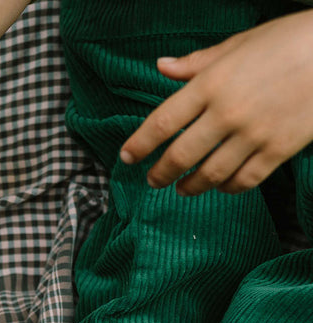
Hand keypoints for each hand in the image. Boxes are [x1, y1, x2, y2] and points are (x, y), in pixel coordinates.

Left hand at [119, 9, 312, 195]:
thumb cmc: (289, 40)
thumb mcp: (240, 44)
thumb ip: (198, 63)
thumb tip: (163, 66)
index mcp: (211, 84)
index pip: (162, 122)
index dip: (139, 144)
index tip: (126, 158)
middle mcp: (227, 113)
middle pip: (180, 156)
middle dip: (160, 173)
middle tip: (153, 180)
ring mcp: (253, 134)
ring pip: (210, 174)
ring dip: (190, 186)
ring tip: (182, 189)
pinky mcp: (278, 149)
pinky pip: (244, 180)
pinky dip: (228, 187)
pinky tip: (220, 186)